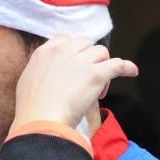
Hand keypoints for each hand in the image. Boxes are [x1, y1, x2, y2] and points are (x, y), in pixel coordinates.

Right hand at [11, 35, 137, 129]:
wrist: (40, 120)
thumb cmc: (32, 110)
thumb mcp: (27, 82)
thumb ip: (39, 72)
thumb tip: (46, 76)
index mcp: (44, 53)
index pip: (64, 39)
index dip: (74, 50)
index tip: (77, 61)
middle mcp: (63, 52)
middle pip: (85, 43)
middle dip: (90, 57)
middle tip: (88, 77)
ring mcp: (81, 61)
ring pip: (101, 52)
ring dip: (103, 66)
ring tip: (99, 87)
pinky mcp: (96, 74)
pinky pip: (118, 65)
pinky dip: (127, 67)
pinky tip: (132, 72)